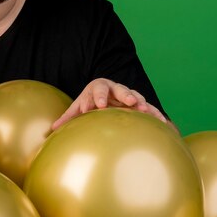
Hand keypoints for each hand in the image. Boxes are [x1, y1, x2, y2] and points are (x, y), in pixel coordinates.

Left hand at [51, 78, 168, 130]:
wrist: (104, 97)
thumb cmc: (89, 103)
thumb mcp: (78, 108)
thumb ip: (68, 117)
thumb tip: (51, 129)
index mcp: (98, 87)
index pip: (98, 89)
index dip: (98, 96)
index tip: (97, 105)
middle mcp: (115, 89)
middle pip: (121, 89)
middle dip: (125, 94)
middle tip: (129, 101)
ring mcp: (128, 96)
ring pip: (137, 97)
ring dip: (142, 103)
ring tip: (146, 110)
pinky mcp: (139, 105)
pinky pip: (149, 109)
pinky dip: (156, 115)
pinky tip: (165, 124)